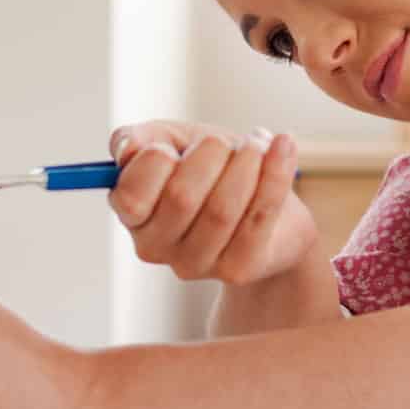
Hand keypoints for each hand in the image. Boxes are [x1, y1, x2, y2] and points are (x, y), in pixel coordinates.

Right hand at [107, 120, 319, 284]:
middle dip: (209, 154)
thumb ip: (140, 139)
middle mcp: (156, 247)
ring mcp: (196, 264)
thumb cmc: (213, 170)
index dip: (154, 162)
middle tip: (224, 141)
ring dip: (245, 163)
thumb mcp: (173, 142)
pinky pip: (259, 216)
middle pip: (181, 197)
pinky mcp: (238, 269)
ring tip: (256, 144)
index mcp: (133, 216)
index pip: (130, 197)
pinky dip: (274, 175)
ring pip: (222, 209)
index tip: (174, 147)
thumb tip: (126, 149)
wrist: (266, 207)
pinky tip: (283, 147)